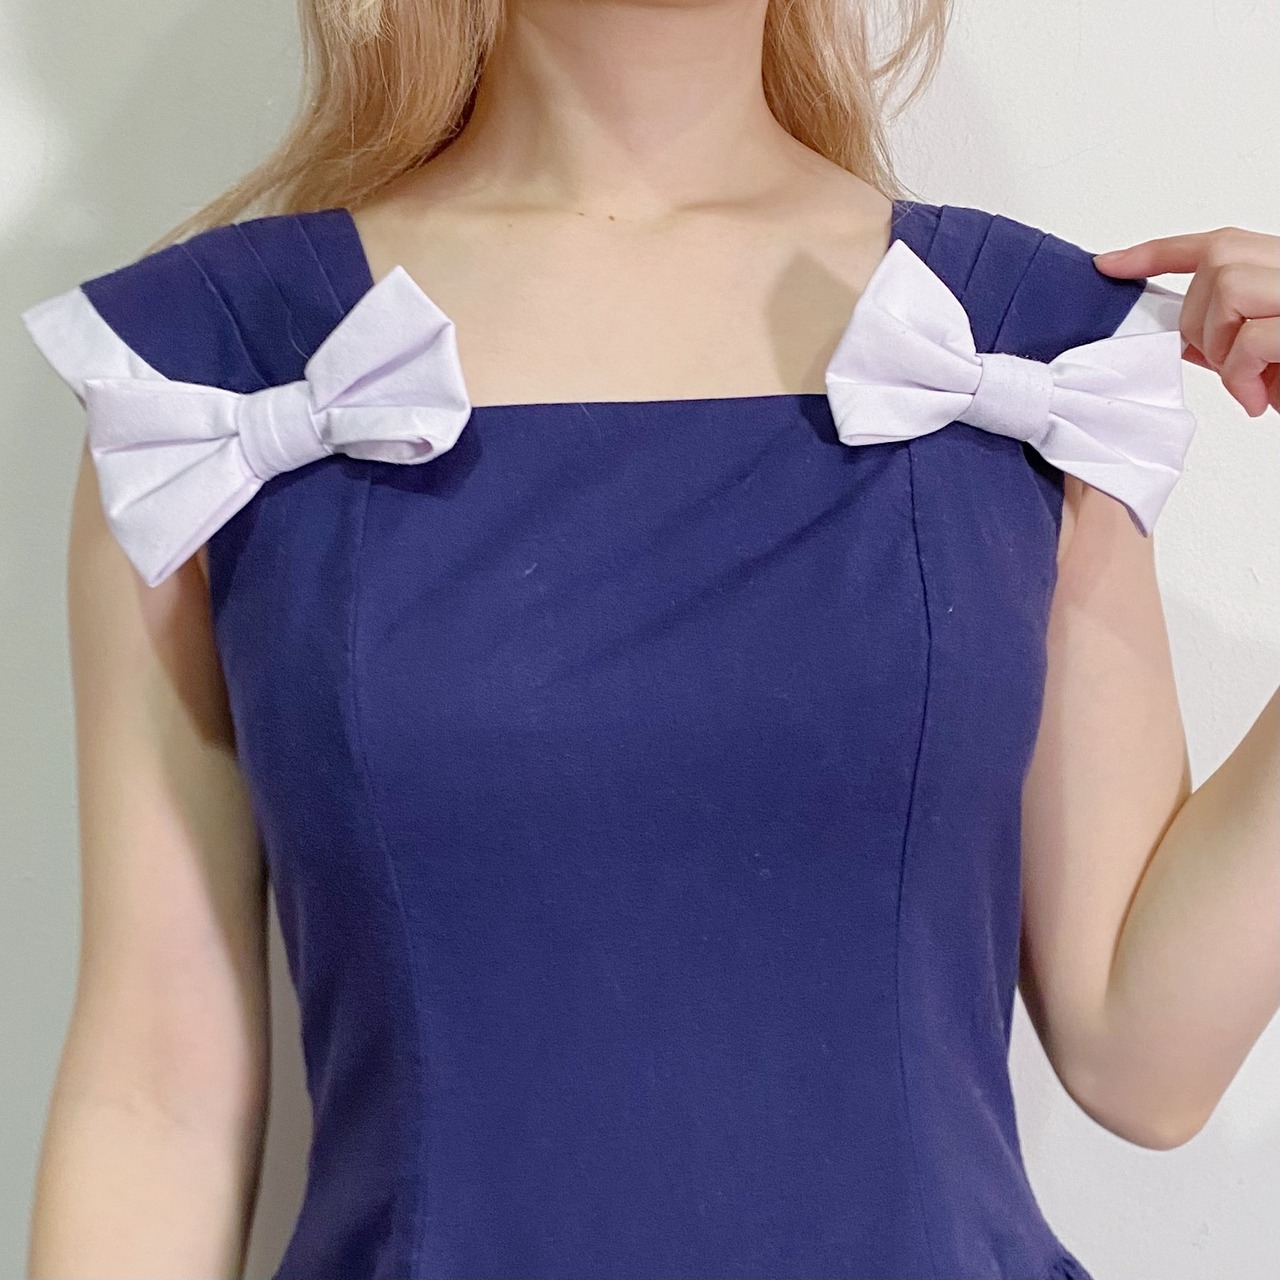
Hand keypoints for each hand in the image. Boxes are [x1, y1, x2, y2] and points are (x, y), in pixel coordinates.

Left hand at [1093, 227, 1279, 416]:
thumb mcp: (1265, 359)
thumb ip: (1227, 336)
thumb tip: (1178, 334)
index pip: (1220, 243)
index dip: (1158, 252)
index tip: (1110, 263)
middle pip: (1218, 266)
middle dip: (1201, 322)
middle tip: (1228, 364)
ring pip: (1229, 289)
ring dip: (1224, 348)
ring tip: (1250, 382)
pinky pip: (1251, 337)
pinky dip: (1242, 375)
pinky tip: (1260, 397)